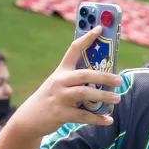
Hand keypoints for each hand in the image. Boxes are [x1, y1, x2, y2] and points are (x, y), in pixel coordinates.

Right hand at [3, 25, 123, 137]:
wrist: (30, 118)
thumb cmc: (51, 98)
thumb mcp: (59, 83)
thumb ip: (77, 80)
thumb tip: (105, 80)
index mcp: (61, 71)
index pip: (74, 49)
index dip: (87, 38)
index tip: (99, 28)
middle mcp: (60, 81)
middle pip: (84, 75)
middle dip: (104, 77)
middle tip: (119, 80)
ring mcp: (60, 98)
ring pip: (84, 94)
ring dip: (103, 97)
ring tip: (117, 98)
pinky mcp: (61, 114)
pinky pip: (83, 116)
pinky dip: (97, 119)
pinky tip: (108, 120)